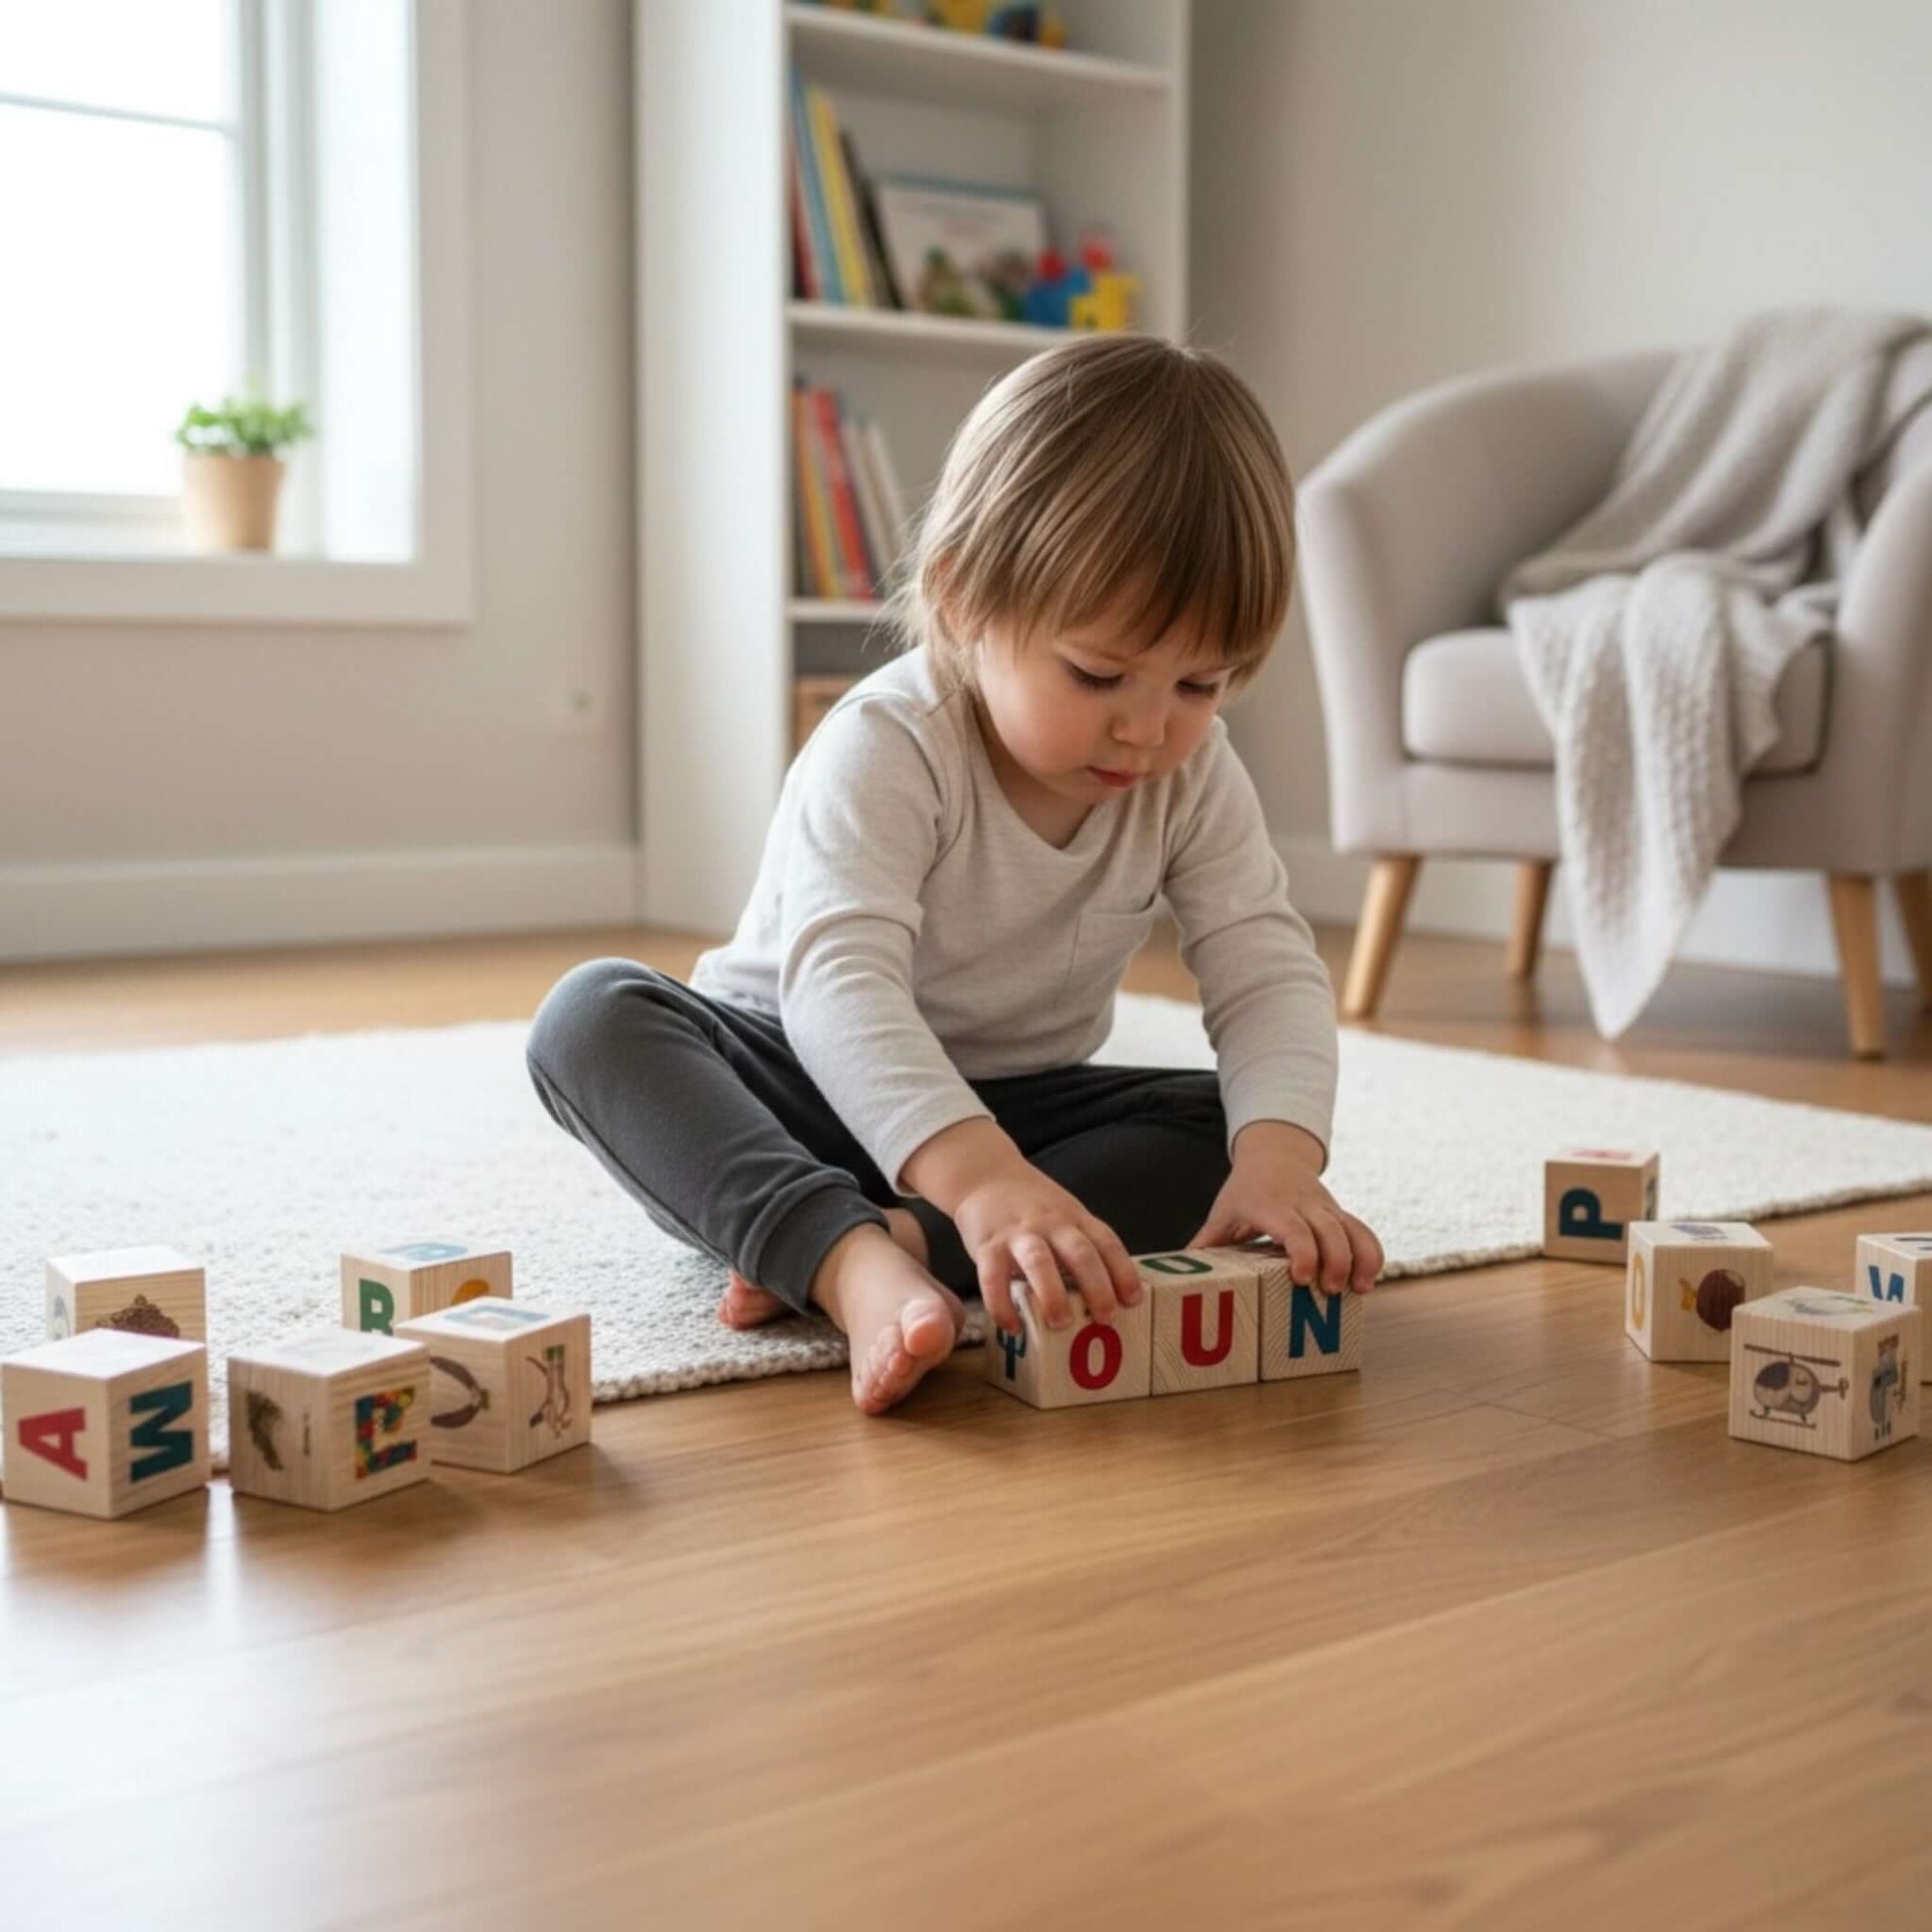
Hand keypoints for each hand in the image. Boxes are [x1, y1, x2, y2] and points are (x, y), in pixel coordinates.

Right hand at [951, 1162, 1142, 1337]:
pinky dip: (1002, 1304)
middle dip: (1097, 1286)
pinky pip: (993, 1277)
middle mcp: (1050, 1223)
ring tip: (1061, 1323)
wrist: (985, 1176)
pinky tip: (1012, 1326)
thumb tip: (1109, 1296)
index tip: (1134, 1300)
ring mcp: (1018, 1233)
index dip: (1123, 1271)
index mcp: (1075, 1218)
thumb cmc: (1032, 1206)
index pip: (1107, 1242)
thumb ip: (1082, 1245)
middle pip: (1080, 1252)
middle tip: (1106, 1318)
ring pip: (1039, 1261)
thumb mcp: (1064, 1215)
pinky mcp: (988, 1245)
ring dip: (1053, 1294)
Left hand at [1189, 1121, 1382, 1293]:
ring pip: (1351, 1228)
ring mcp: (1324, 1207)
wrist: (1274, 1155)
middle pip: (1327, 1230)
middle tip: (1330, 1292)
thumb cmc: (1244, 1192)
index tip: (1302, 1278)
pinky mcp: (1339, 1212)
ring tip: (1360, 1290)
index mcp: (1269, 1205)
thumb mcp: (1223, 1213)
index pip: (1291, 1226)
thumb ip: (1205, 1244)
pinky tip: (1370, 1278)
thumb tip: (1179, 1275)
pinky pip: (1363, 1229)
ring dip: (1360, 1259)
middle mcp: (1301, 1204)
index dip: (1301, 1251)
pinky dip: (1372, 1252)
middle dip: (1334, 1262)